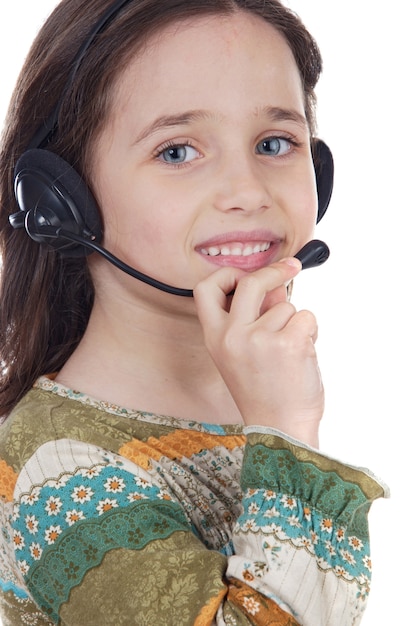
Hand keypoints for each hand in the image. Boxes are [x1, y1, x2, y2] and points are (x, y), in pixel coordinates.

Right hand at [194, 258, 323, 446]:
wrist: (281, 428)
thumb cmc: (263, 391)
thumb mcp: (243, 353)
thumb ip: (253, 317)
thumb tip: (274, 285)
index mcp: (215, 338)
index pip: (205, 289)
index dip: (225, 275)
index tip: (244, 275)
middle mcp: (232, 336)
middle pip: (251, 282)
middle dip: (274, 272)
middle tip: (290, 268)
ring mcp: (260, 338)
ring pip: (287, 305)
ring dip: (295, 322)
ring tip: (290, 353)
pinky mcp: (289, 342)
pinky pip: (306, 317)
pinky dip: (311, 332)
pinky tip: (302, 357)